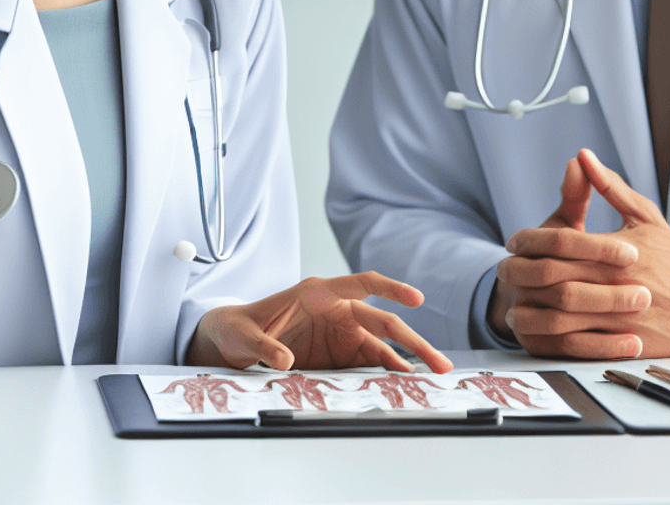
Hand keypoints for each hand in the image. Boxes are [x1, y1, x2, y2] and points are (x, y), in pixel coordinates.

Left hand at [188, 273, 453, 373]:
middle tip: (438, 361)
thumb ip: (264, 346)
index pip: (360, 284)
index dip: (389, 289)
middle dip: (412, 339)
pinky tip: (403, 385)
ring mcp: (339, 331)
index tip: (415, 299)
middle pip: (381, 320)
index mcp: (316, 292)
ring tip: (431, 377)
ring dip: (406, 360)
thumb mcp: (243, 336)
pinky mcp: (337, 353)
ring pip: (381, 344)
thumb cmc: (237, 328)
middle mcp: (335, 309)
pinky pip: (368, 361)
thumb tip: (284, 359)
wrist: (230, 340)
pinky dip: (386, 372)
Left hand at [492, 150, 669, 358]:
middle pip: (558, 279)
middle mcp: (618, 283)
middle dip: (526, 276)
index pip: (563, 244)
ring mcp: (623, 316)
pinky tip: (540, 332)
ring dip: (535, 312)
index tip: (513, 242)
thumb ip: (609, 187)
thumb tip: (582, 156)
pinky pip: (584, 345)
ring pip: (566, 315)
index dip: (532, 243)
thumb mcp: (644, 215)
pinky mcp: (629, 343)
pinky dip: (557, 339)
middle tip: (504, 273)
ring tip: (513, 306)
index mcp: (617, 250)